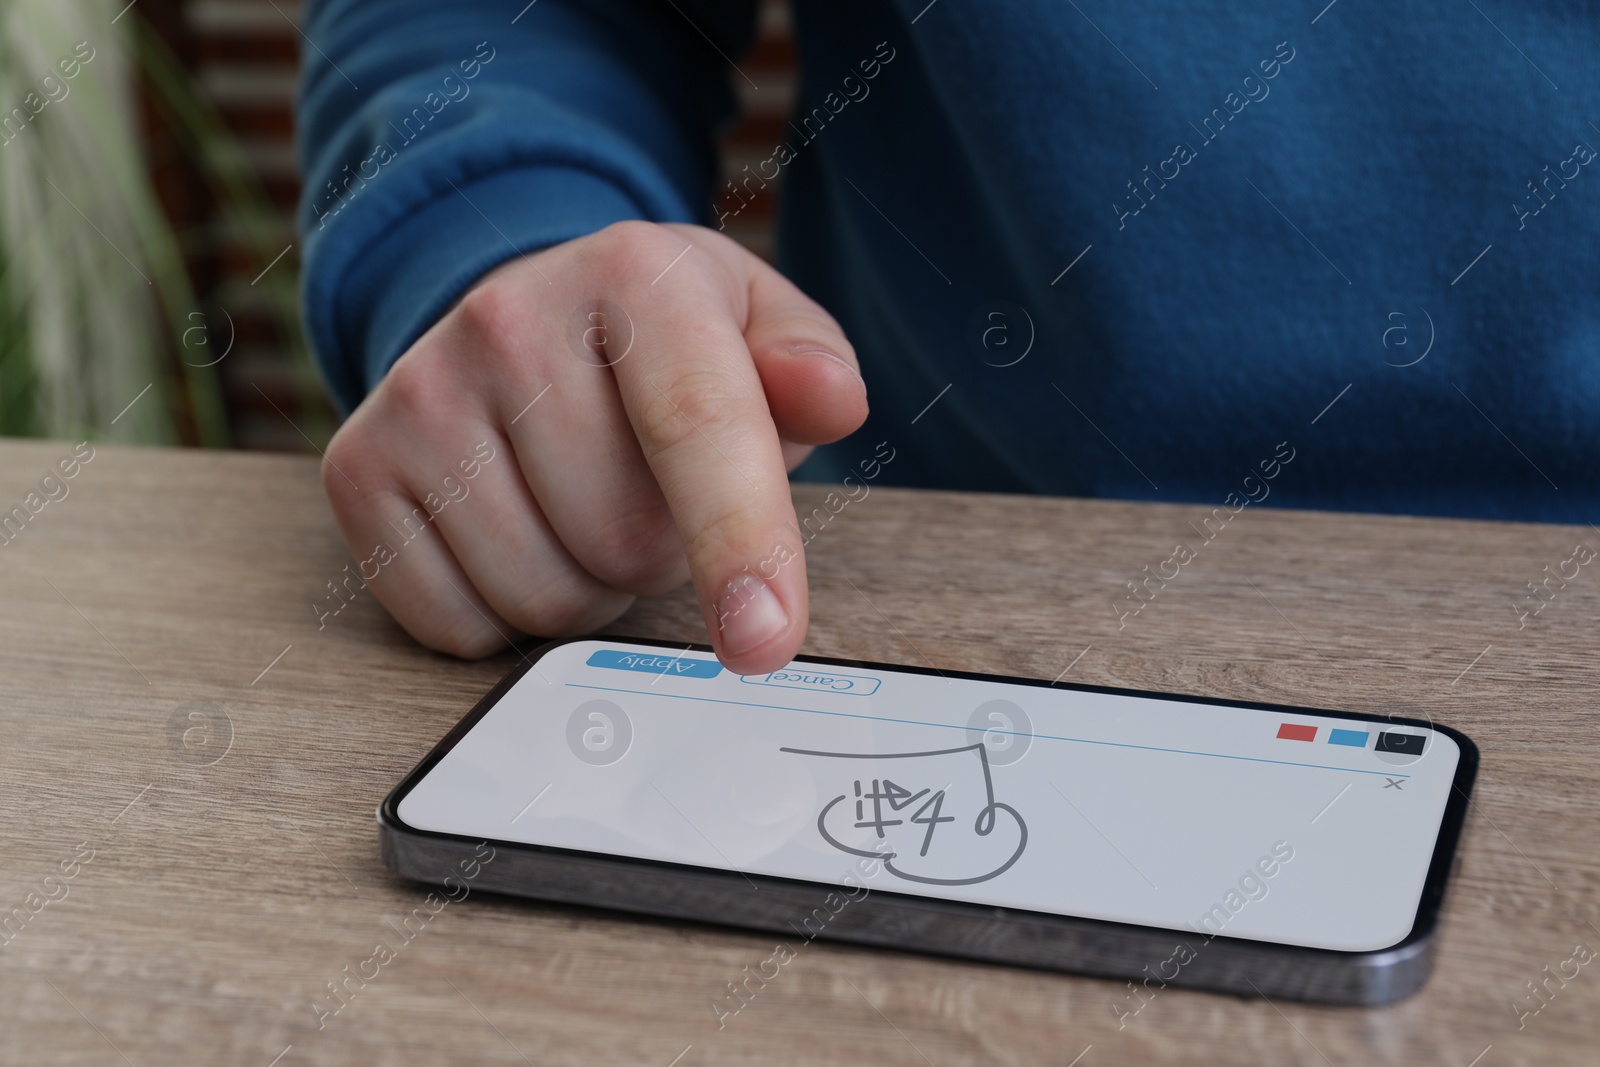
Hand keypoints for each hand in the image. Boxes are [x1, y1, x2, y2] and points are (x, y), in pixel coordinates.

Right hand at [321, 221, 867, 671]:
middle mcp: (507, 318)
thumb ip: (808, 367)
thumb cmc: (656, 343)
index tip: (763, 639)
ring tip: (579, 506)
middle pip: (622, 544)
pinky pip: (455, 623)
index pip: (697, 425)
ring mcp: (417, 393)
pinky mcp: (357, 468)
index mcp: (633, 273)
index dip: (739, 539)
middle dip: (660, 554)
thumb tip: (830, 397)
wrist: (516, 316)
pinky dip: (503, 615)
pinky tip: (513, 532)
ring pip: (542, 599)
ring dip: (587, 589)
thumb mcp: (753, 327)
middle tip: (646, 492)